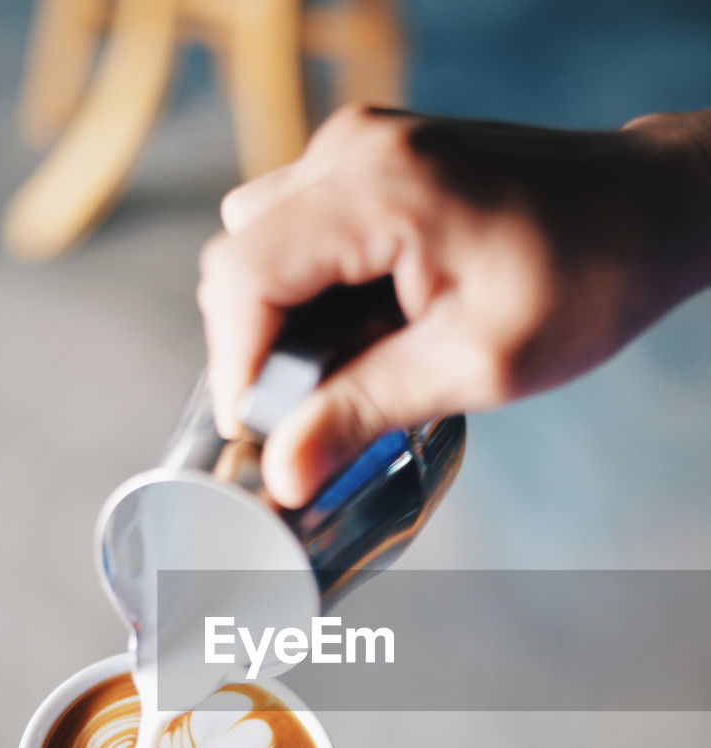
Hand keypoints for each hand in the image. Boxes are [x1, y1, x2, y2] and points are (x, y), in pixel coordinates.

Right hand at [198, 106, 710, 506]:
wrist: (644, 212)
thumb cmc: (586, 277)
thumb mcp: (475, 366)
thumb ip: (365, 411)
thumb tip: (284, 470)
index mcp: (379, 190)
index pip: (244, 274)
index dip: (235, 363)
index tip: (258, 428)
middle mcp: (356, 149)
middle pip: (238, 253)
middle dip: (254, 342)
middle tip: (307, 406)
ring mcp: (363, 145)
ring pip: (259, 237)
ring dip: (279, 312)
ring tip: (345, 362)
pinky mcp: (374, 159)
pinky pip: (299, 223)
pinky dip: (308, 283)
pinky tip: (363, 322)